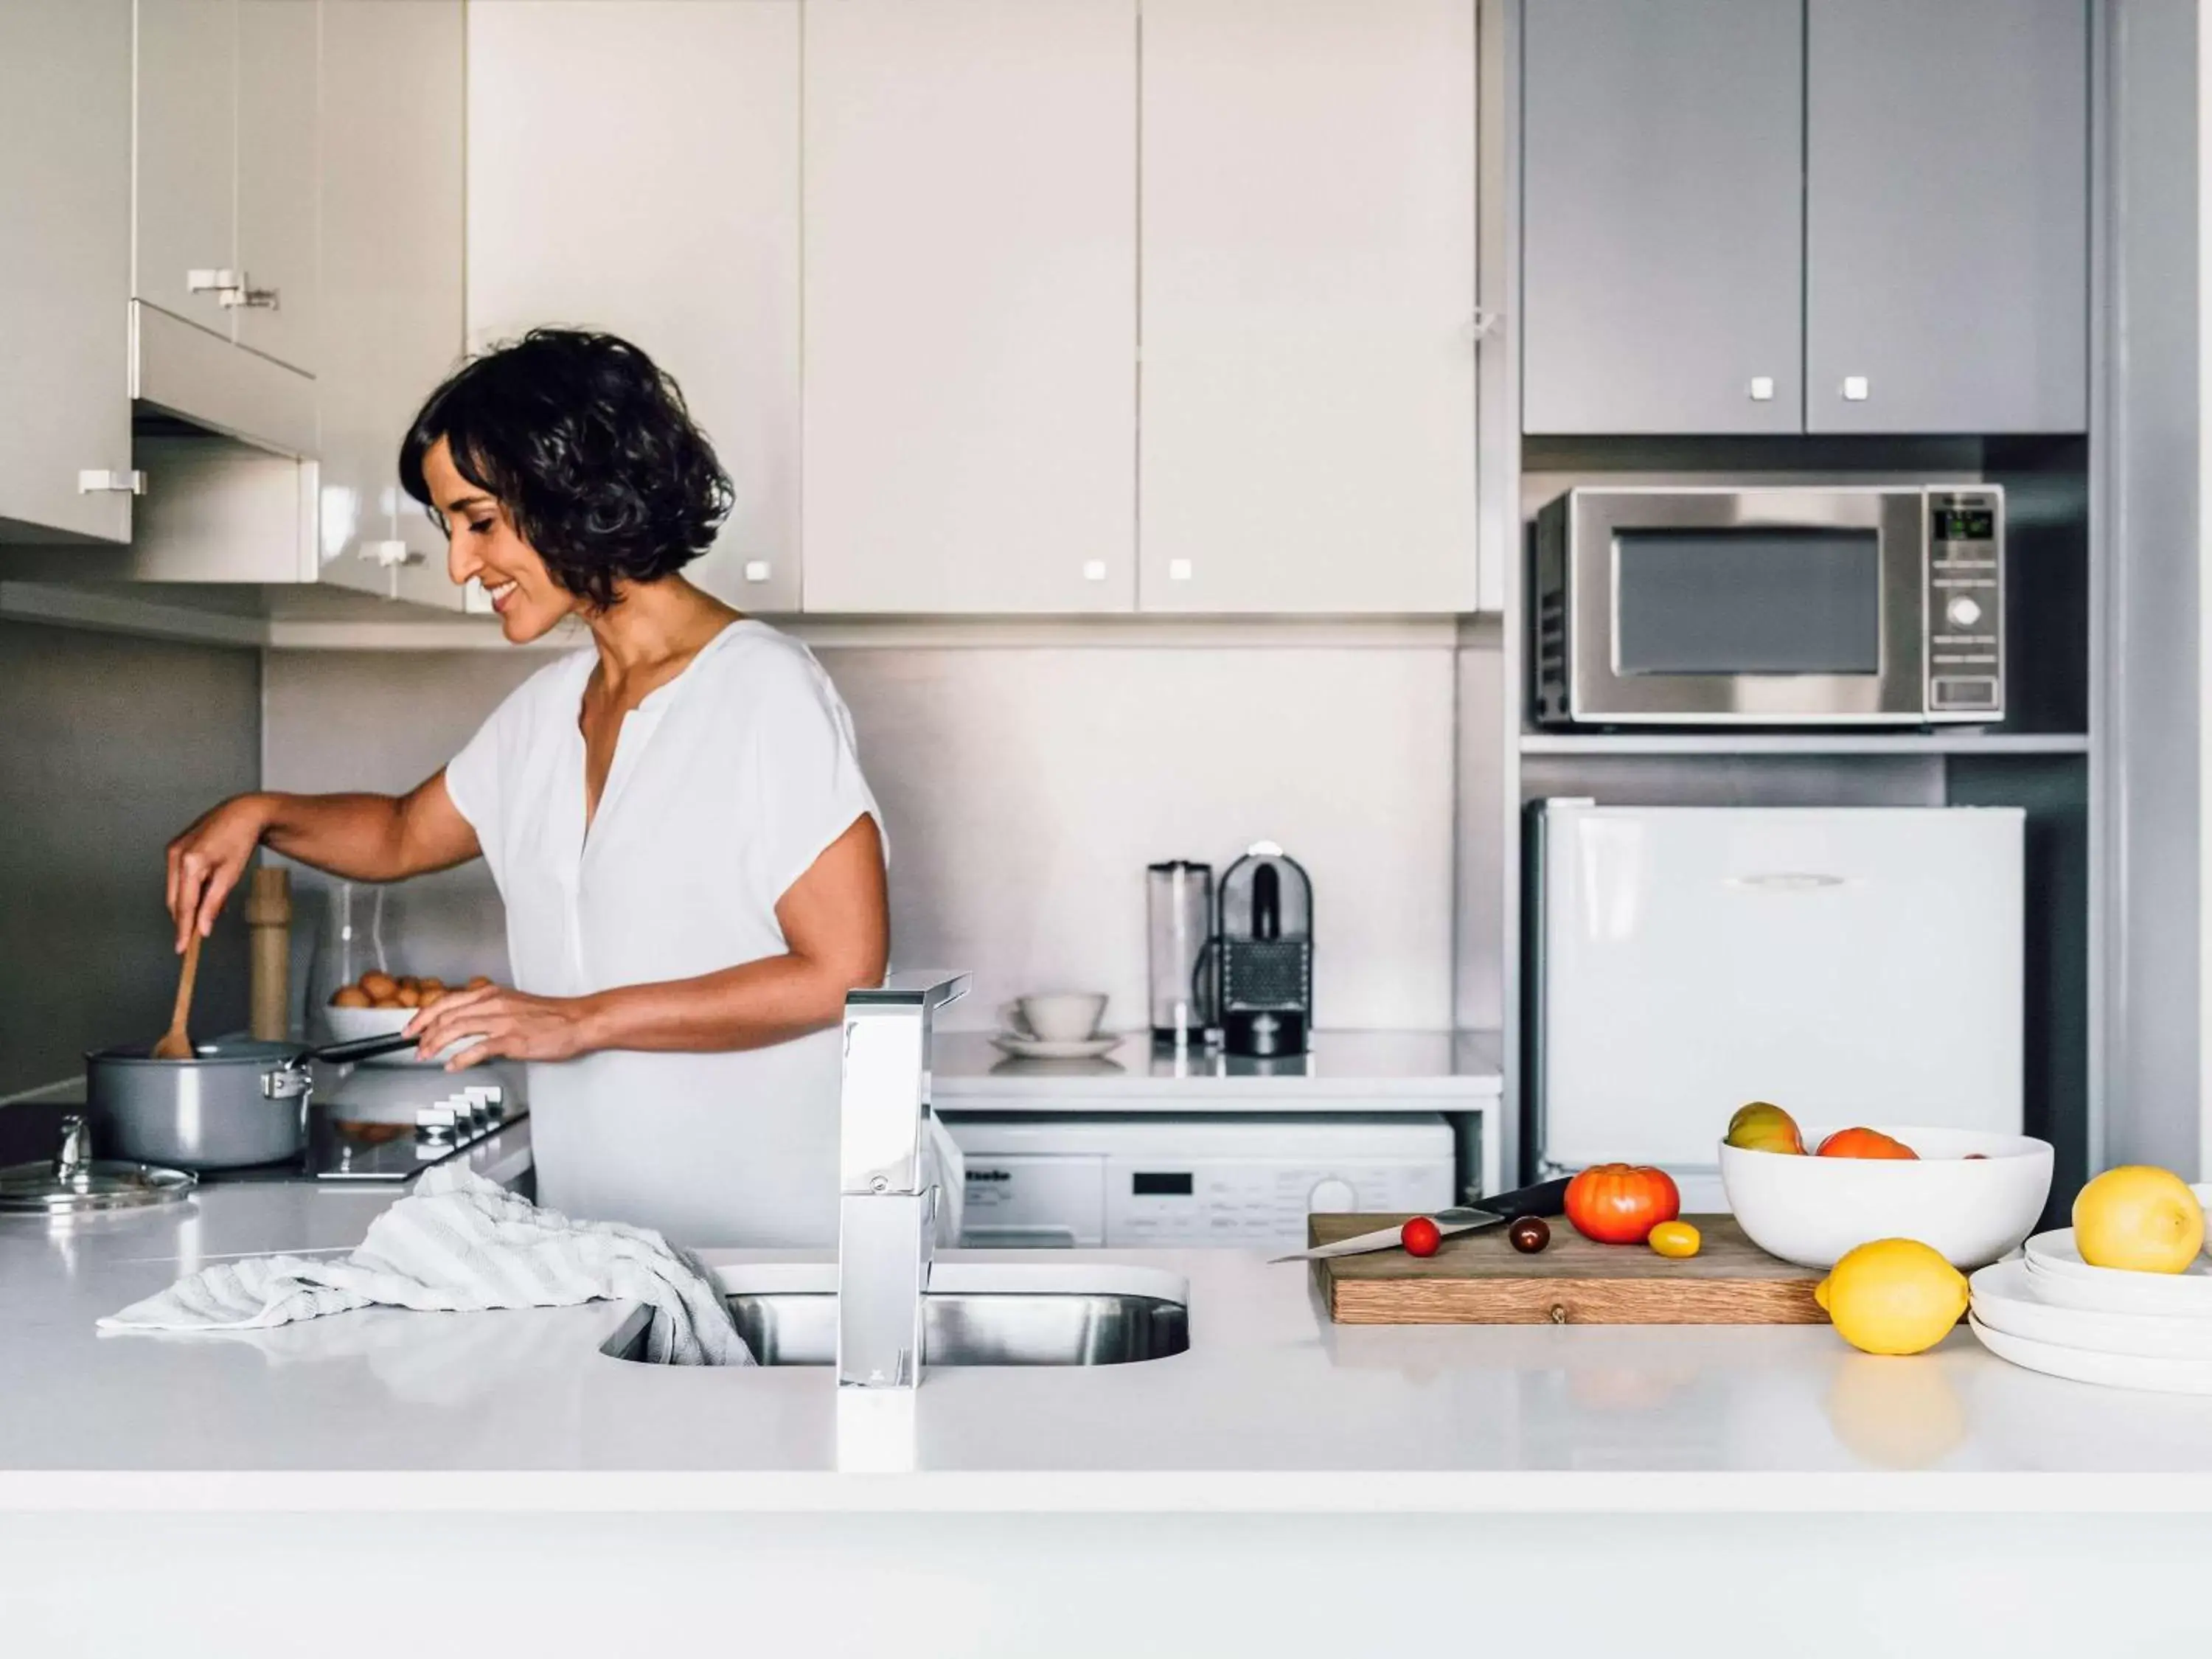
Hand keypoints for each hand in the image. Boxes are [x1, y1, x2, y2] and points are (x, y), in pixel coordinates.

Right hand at [166, 794, 274, 951]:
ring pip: (175, 890)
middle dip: (184, 919)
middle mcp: (175, 855)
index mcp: (190, 863)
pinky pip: (178, 878)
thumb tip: (203, 928)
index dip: (183, 929)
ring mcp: (172, 850)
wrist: (242, 813)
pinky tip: (205, 895)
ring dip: (188, 905)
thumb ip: (214, 903)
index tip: (182, 948)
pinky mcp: (174, 848)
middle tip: (194, 938)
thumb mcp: (231, 875)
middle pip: (175, 900)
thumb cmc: (241, 841)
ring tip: (207, 913)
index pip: (184, 905)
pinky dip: (189, 890)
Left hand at [405, 982, 600, 1069]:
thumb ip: (490, 1011)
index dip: (424, 1015)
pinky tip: (452, 1066)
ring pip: (457, 1028)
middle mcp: (493, 1004)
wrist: (578, 1021)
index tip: (411, 1027)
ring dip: (435, 1044)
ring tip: (426, 1056)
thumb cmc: (552, 1016)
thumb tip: (468, 1024)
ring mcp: (502, 1021)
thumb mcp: (514, 1004)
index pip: (447, 1001)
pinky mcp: (513, 1039)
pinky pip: (478, 1048)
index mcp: (492, 994)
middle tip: (414, 1046)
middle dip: (424, 1032)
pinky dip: (460, 1058)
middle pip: (446, 1014)